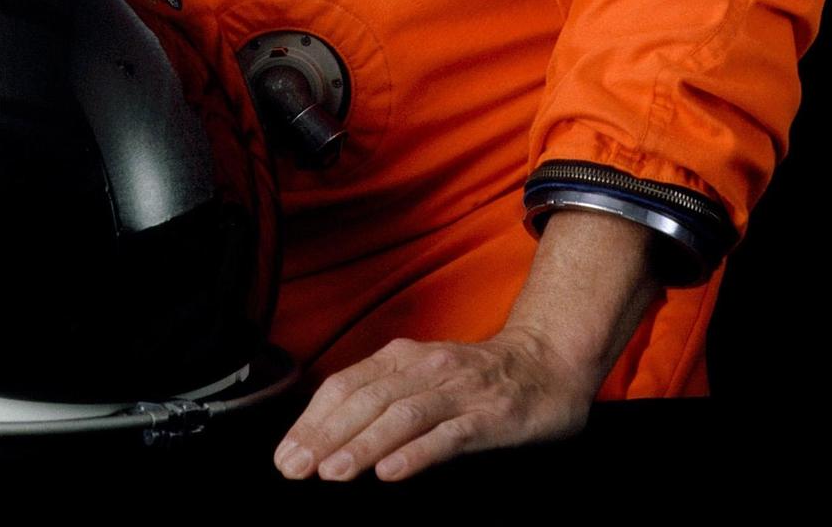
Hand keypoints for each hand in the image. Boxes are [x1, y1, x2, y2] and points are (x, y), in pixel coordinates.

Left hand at [273, 327, 594, 482]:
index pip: (346, 386)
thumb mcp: (422, 378)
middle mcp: (425, 368)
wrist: (546, 362)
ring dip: (364, 444)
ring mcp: (458, 390)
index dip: (312, 420)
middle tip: (295, 469)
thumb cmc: (475, 379)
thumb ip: (382, 398)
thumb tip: (327, 436)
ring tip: (333, 473)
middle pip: (367, 400)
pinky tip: (392, 471)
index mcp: (402, 358)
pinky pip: (450, 435)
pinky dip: (418, 452)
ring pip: (402, 415)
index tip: (285, 455)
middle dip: (326, 436)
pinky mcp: (490, 416)